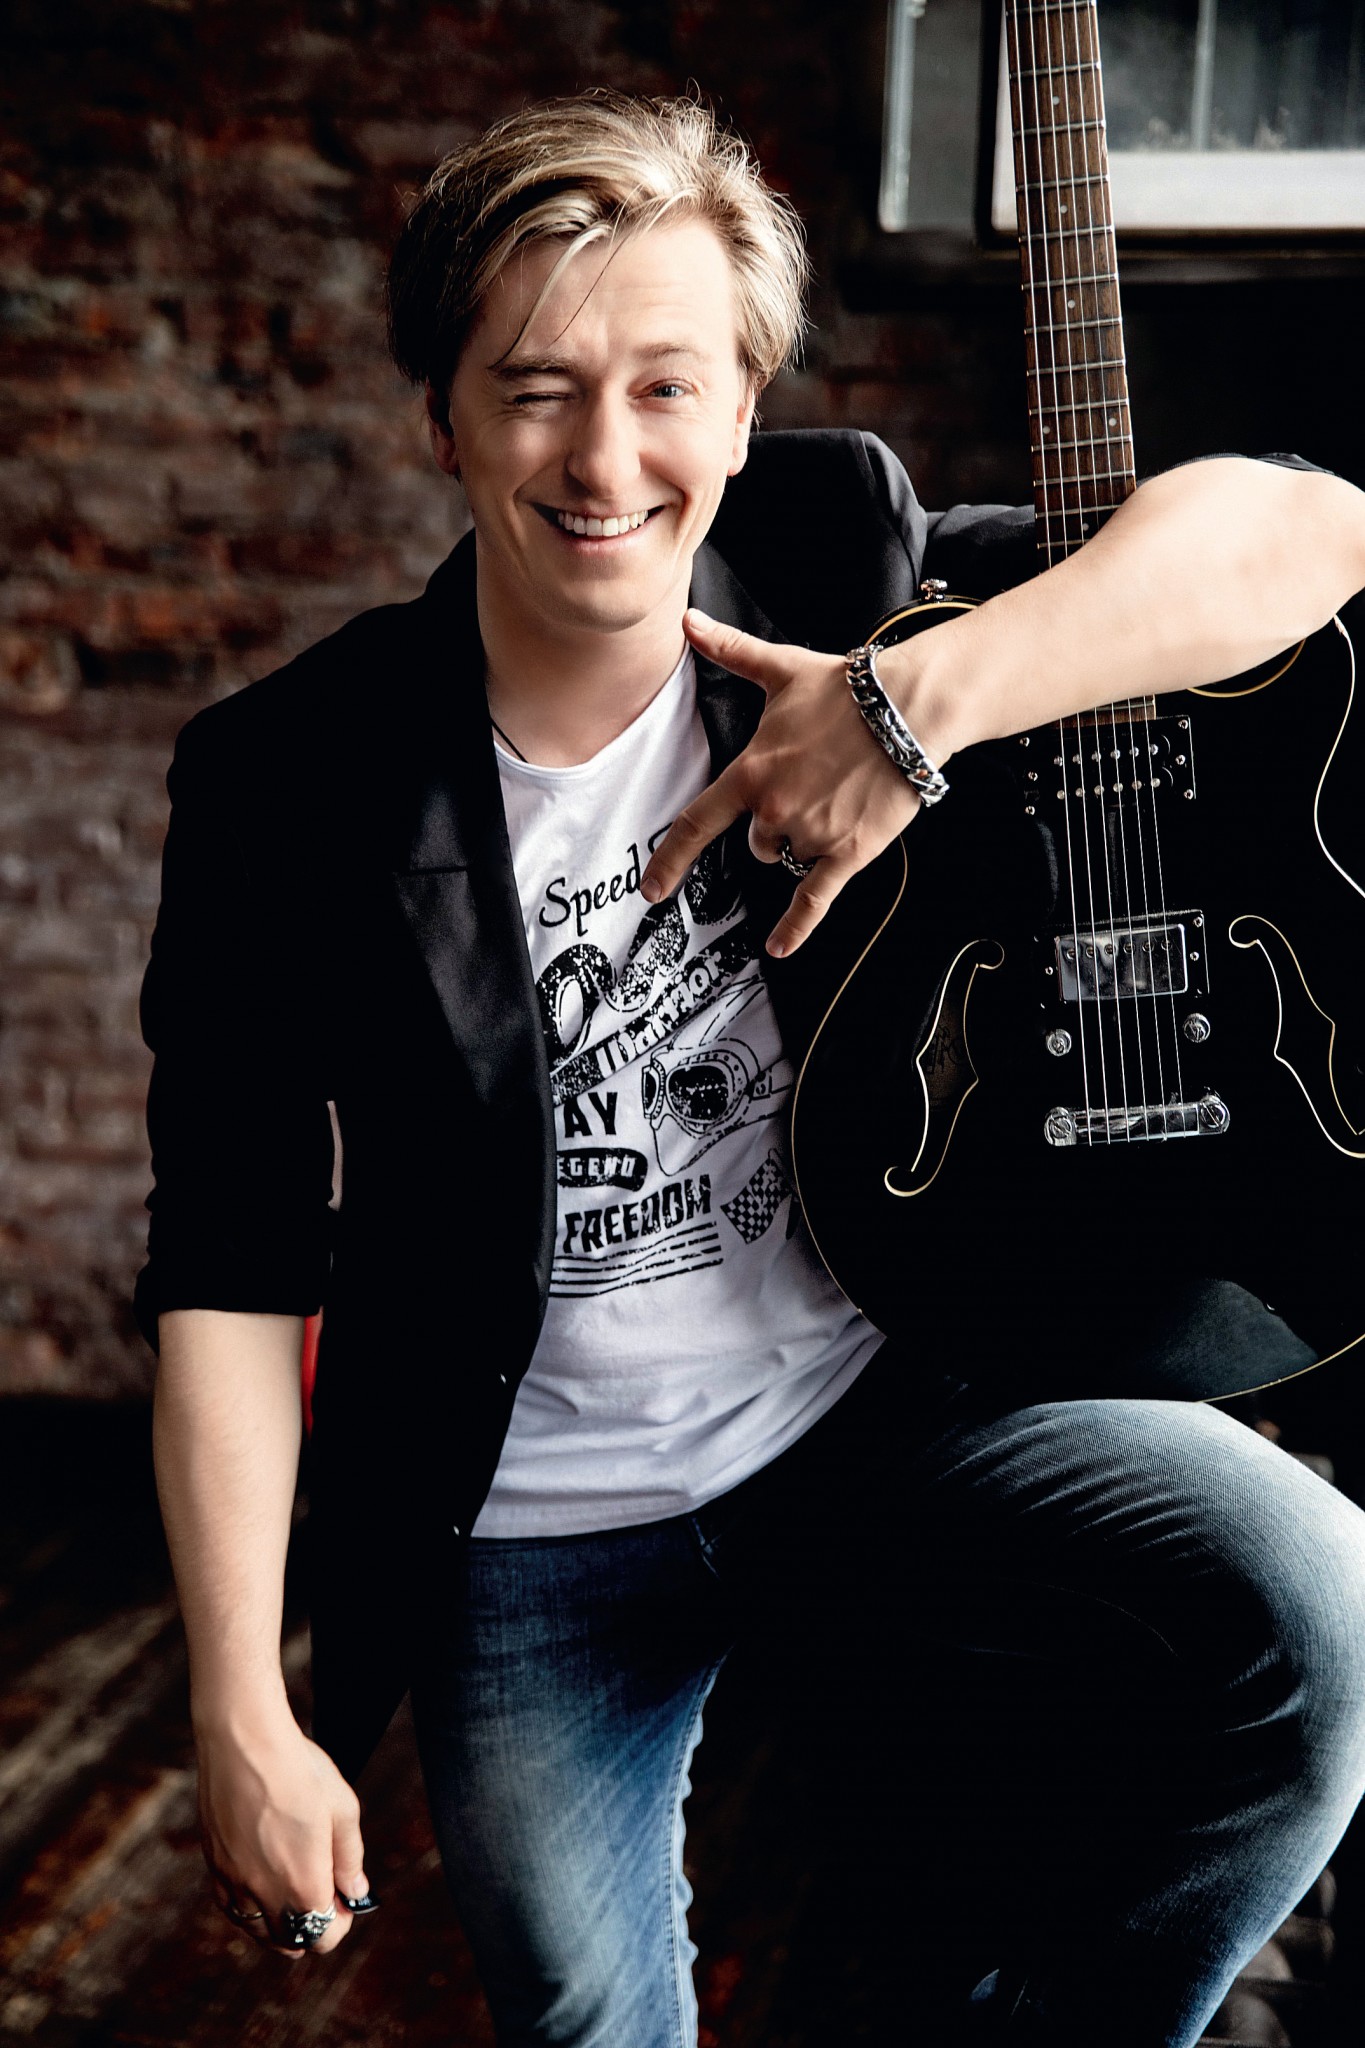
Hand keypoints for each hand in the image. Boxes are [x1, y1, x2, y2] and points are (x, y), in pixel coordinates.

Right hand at [196, 1708, 369, 1959]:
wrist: (245, 1742)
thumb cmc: (300, 1771)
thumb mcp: (343, 1811)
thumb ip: (350, 1859)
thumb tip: (354, 1892)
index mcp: (302, 1885)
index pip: (323, 1939)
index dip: (339, 1924)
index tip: (344, 1900)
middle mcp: (264, 1894)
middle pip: (289, 1942)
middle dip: (310, 1928)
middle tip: (323, 1895)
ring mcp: (234, 1882)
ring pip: (256, 1930)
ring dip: (278, 1923)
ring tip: (294, 1893)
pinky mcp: (214, 1865)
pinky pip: (231, 1907)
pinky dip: (250, 1909)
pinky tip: (262, 1886)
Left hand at [641, 608, 954, 956]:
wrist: (909, 708)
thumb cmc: (845, 688)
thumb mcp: (780, 668)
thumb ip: (730, 652)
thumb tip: (687, 621)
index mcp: (752, 772)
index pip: (698, 824)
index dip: (672, 861)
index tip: (652, 891)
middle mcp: (775, 809)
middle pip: (758, 845)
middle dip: (776, 827)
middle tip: (811, 790)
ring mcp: (812, 834)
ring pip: (790, 858)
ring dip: (804, 842)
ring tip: (837, 801)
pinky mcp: (849, 852)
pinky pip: (815, 899)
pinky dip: (797, 928)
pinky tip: (780, 949)